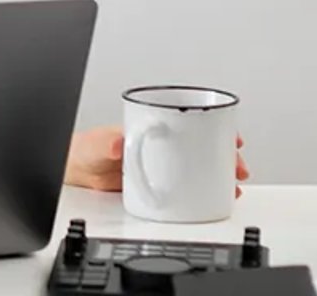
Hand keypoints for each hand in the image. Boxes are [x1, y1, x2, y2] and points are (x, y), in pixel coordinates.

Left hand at [63, 126, 250, 195]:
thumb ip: (106, 143)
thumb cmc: (86, 149)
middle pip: (202, 144)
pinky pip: (189, 184)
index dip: (215, 127)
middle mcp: (163, 143)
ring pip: (200, 164)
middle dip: (225, 154)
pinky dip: (205, 189)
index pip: (190, 120)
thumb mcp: (98, 145)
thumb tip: (117, 143)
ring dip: (220, 172)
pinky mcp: (161, 182)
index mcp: (153, 125)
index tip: (232, 136)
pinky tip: (216, 196)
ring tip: (234, 185)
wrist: (78, 170)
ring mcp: (164, 162)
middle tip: (238, 166)